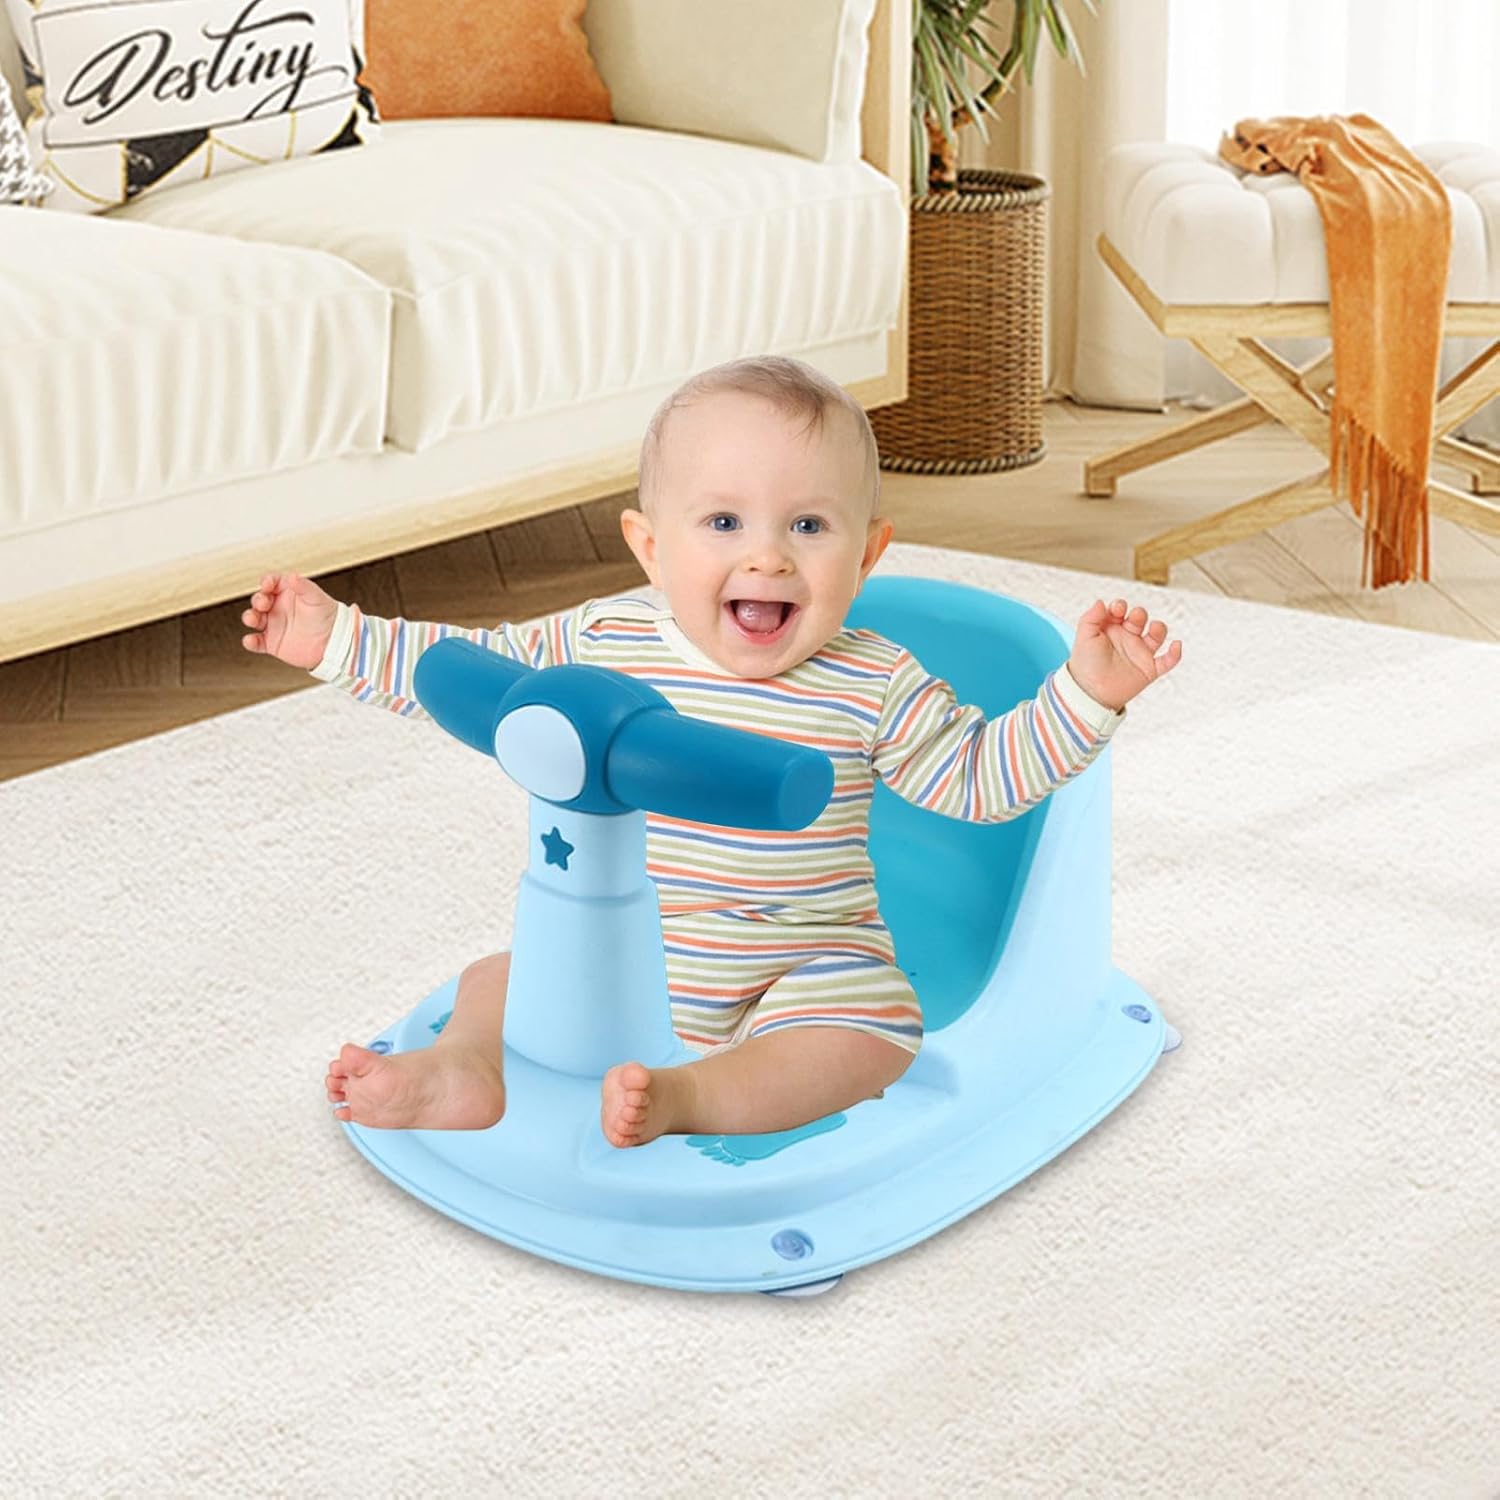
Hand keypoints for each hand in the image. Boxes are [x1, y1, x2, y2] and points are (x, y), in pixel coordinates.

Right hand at [241, 571, 340, 669]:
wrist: (335, 643)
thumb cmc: (328, 617)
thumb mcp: (317, 598)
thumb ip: (304, 587)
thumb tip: (292, 576)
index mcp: (287, 593)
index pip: (271, 583)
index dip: (267, 582)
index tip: (267, 584)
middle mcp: (277, 607)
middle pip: (259, 600)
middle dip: (258, 600)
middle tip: (263, 603)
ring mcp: (273, 625)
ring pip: (254, 619)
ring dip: (249, 617)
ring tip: (252, 619)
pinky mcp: (272, 643)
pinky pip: (256, 642)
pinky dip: (250, 642)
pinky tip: (250, 640)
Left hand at [1067, 598, 1182, 711]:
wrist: (1090, 693)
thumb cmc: (1085, 665)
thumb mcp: (1084, 637)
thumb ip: (1091, 618)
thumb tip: (1100, 601)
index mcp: (1111, 629)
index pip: (1120, 610)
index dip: (1120, 606)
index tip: (1118, 609)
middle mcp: (1127, 638)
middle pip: (1140, 618)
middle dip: (1140, 614)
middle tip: (1134, 618)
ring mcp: (1139, 653)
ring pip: (1157, 635)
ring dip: (1159, 628)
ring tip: (1154, 628)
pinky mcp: (1149, 669)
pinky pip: (1168, 661)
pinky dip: (1175, 654)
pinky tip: (1176, 645)